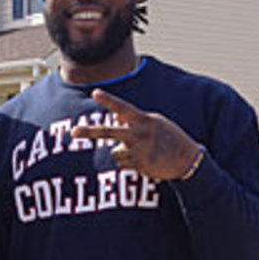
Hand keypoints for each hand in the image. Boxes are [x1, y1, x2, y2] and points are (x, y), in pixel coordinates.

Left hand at [71, 89, 202, 181]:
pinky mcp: (138, 166)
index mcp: (144, 120)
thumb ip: (135, 120)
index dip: (109, 100)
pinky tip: (144, 160)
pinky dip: (128, 162)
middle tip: (73, 132)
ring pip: (114, 152)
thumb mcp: (155, 123)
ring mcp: (137, 152)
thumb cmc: (170, 138)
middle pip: (109, 132)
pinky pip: (122, 164)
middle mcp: (138, 135)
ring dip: (121, 152)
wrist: (186, 160)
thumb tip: (116, 117)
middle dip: (89, 132)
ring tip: (139, 151)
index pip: (123, 107)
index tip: (95, 93)